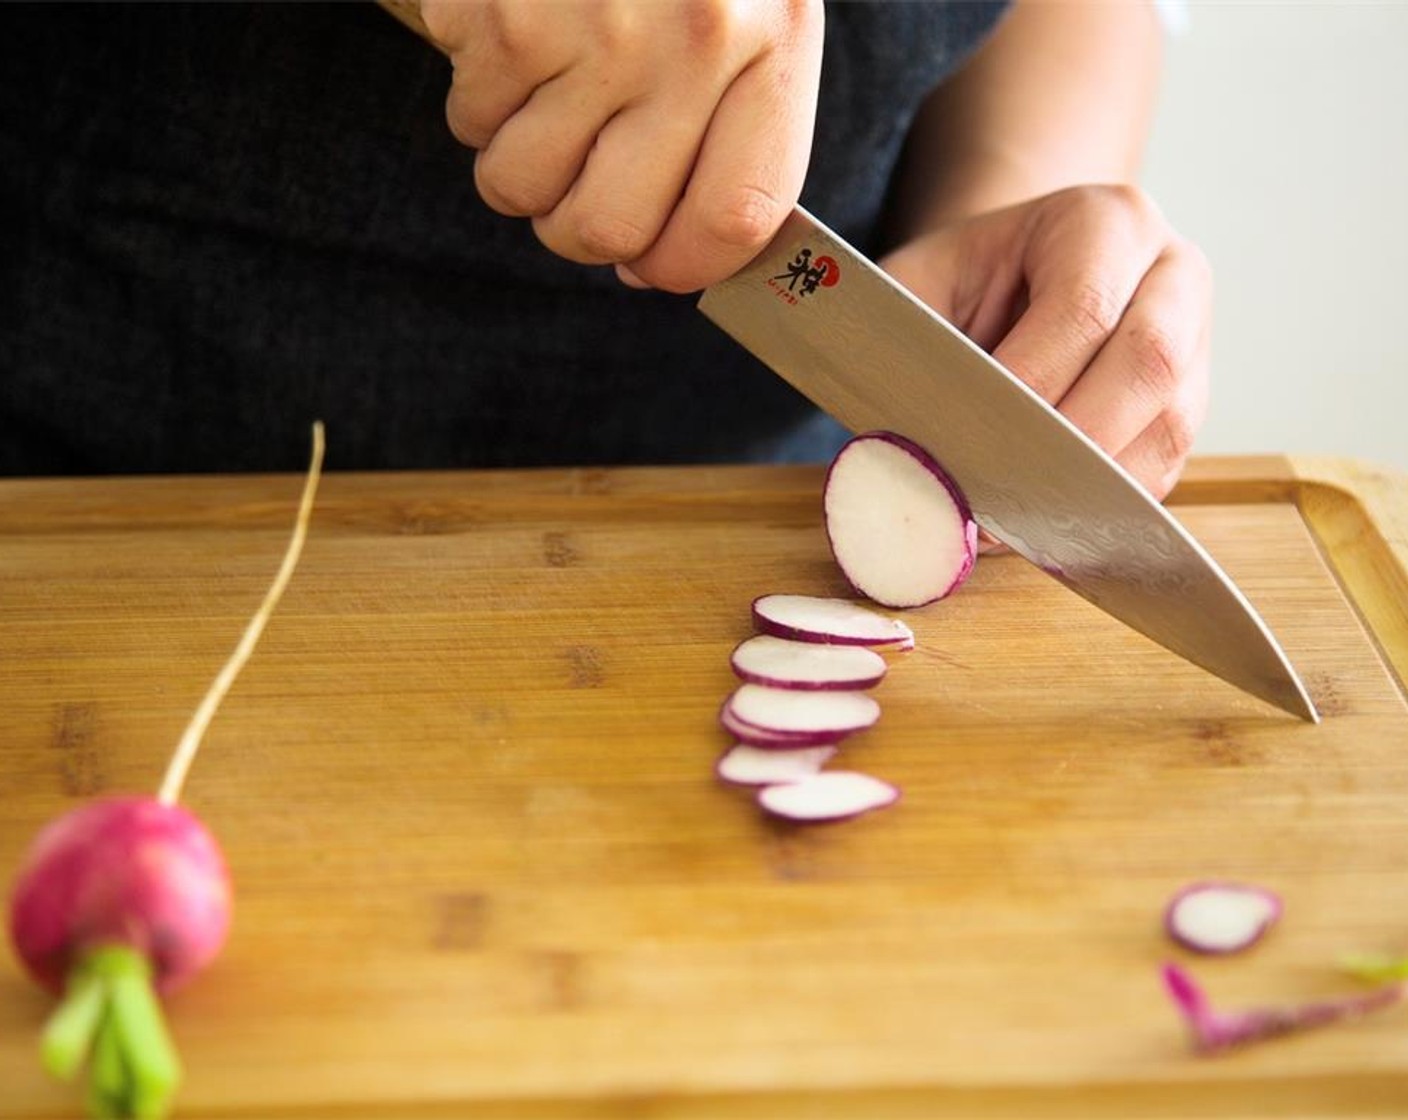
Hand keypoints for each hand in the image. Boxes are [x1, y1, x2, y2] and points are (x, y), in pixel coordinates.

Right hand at [423, 0, 824, 292]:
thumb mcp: (744, 17)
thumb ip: (726, 134)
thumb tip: (644, 266)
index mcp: (770, 47)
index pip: (733, 220)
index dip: (680, 268)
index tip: (650, 269)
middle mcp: (691, 43)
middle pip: (612, 229)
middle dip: (576, 233)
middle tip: (572, 192)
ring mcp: (596, 31)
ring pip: (522, 189)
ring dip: (516, 169)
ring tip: (540, 101)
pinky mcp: (507, 17)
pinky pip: (470, 123)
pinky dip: (476, 103)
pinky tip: (508, 44)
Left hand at [881, 185, 1211, 499]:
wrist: (1005, 281)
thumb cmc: (958, 284)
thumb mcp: (915, 286)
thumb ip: (907, 348)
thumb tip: (903, 450)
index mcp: (1103, 223)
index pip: (1083, 308)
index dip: (1027, 383)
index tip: (970, 437)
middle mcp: (1170, 274)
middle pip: (1149, 365)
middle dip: (1068, 441)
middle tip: (997, 491)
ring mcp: (1195, 343)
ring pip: (1167, 426)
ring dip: (1088, 485)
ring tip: (1011, 517)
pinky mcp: (1187, 408)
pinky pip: (1162, 468)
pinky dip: (1101, 507)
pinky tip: (1043, 524)